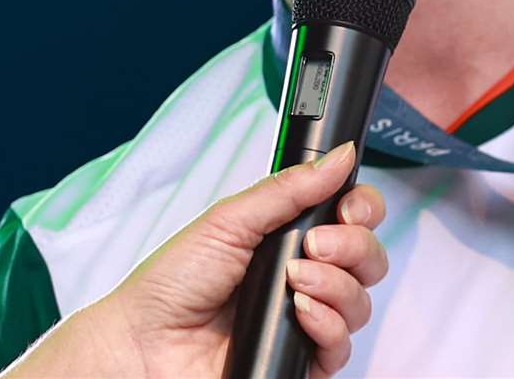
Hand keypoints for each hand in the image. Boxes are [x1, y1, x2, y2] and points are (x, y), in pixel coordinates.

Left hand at [3, 141, 387, 378]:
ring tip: (294, 281)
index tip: (348, 207)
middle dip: (353, 246)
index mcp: (291, 237)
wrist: (144, 343)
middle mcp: (306, 277)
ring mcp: (306, 320)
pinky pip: (343, 347)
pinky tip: (299, 313)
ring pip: (360, 302)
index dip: (363, 209)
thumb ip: (291, 188)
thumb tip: (341, 155)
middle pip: (368, 259)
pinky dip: (328, 325)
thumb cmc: (173, 282)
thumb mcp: (231, 219)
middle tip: (314, 245)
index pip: (354, 219)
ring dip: (336, 285)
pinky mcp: (301, 361)